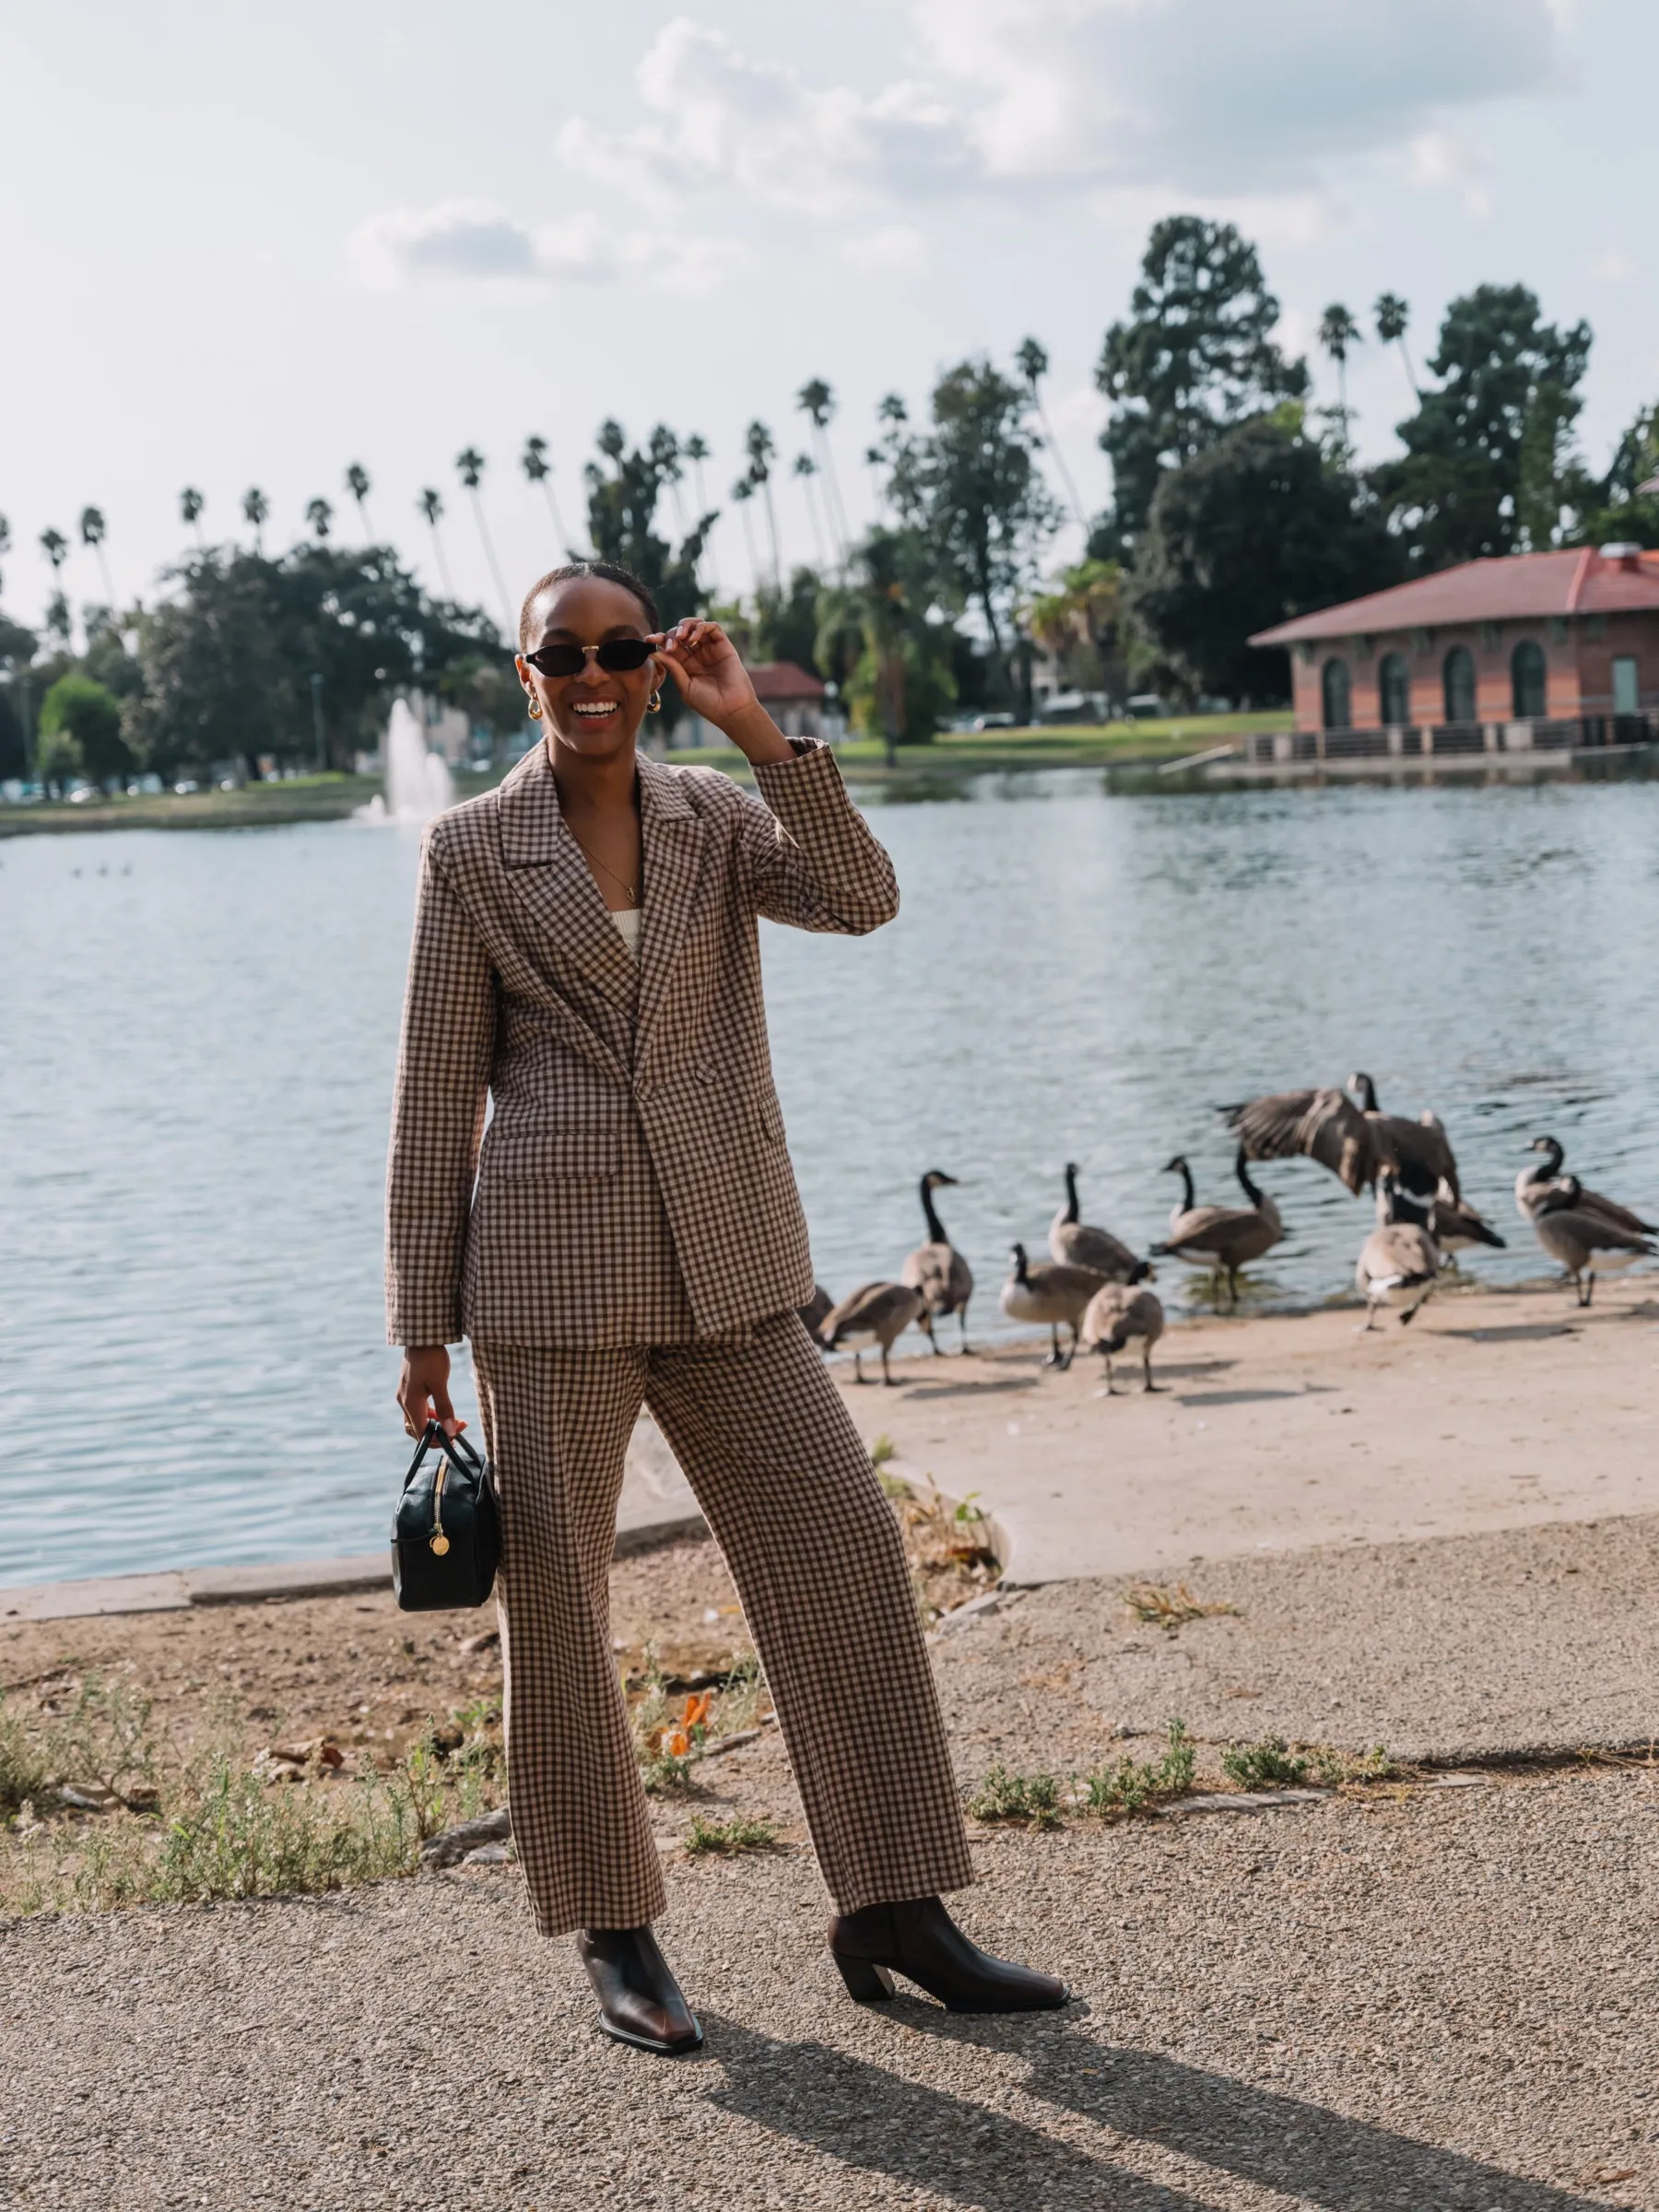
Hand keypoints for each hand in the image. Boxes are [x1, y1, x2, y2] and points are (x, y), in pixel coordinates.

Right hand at [397, 1346, 463, 1440]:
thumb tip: (450, 1431)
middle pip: (417, 1429)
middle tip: (457, 1430)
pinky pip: (419, 1409)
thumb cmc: (431, 1359)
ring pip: (419, 1419)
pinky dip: (432, 1413)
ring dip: (436, 1423)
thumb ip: (445, 1408)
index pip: (421, 1433)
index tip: (454, 1438)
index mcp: (410, 1403)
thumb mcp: (440, 1384)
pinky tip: (446, 1409)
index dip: (437, 1440)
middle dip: (437, 1433)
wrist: (421, 1337)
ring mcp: (406, 1395)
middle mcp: (404, 1402)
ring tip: (456, 1420)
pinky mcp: (410, 1389)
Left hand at [650, 619, 788, 760]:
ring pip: (696, 625)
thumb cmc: (708, 704)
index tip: (649, 640)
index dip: (659, 640)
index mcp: (685, 664)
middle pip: (680, 633)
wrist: (731, 710)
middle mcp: (697, 654)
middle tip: (670, 647)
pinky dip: (700, 627)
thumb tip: (653, 651)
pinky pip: (712, 627)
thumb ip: (672, 667)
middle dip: (672, 635)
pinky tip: (693, 639)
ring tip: (681, 637)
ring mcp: (711, 648)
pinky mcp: (724, 645)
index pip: (670, 645)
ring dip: (685, 626)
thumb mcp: (685, 686)